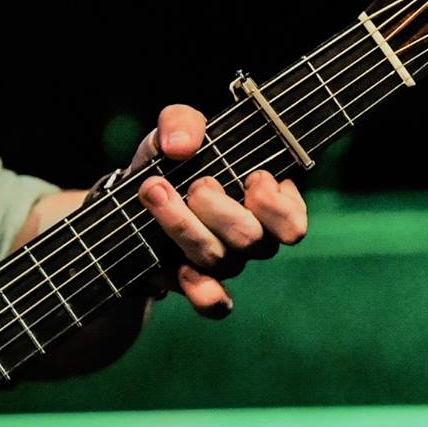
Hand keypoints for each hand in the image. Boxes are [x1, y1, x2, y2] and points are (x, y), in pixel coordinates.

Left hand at [130, 103, 307, 316]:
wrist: (133, 195)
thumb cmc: (171, 160)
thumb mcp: (173, 130)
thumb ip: (181, 122)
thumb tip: (181, 146)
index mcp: (266, 203)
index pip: (294, 225)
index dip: (273, 205)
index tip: (250, 176)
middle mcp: (252, 237)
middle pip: (251, 241)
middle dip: (217, 209)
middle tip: (196, 184)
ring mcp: (225, 262)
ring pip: (221, 262)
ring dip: (185, 227)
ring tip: (156, 192)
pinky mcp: (197, 282)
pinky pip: (213, 304)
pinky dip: (201, 290)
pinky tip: (179, 268)